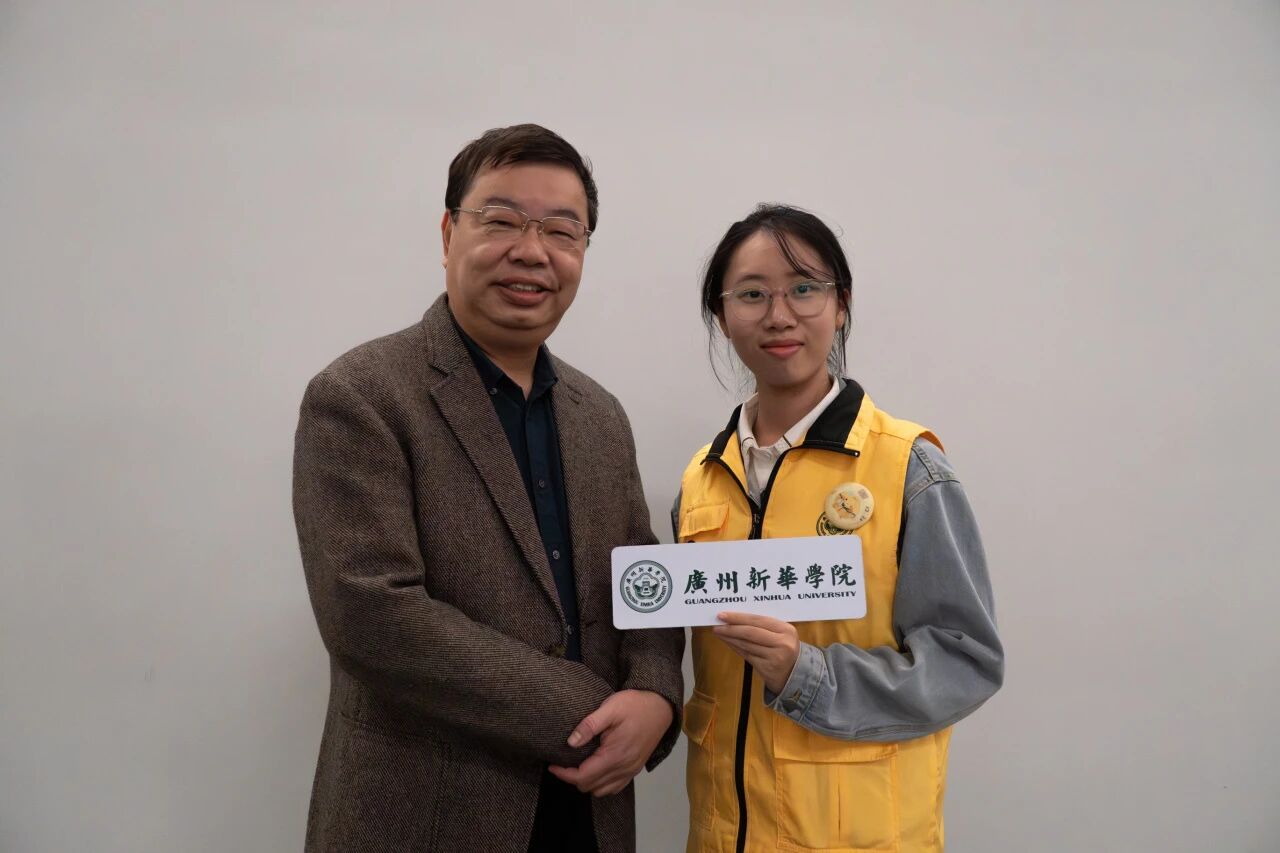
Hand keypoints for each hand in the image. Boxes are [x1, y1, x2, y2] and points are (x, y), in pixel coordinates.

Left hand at [547, 689, 672, 796]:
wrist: (661, 707)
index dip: (564, 774)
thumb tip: (570, 742)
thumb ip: (589, 724)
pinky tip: (595, 769)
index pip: (583, 776)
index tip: (552, 766)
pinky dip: (601, 784)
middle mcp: (624, 768)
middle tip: (562, 763)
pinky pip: (614, 788)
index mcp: (615, 755)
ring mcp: (631, 771)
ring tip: (577, 766)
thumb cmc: (635, 704)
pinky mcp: (635, 769)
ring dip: (586, 782)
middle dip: (572, 778)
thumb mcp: (611, 707)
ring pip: (601, 791)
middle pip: (590, 786)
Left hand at [712, 612, 799, 694]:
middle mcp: (782, 643)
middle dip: (731, 627)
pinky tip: (728, 642)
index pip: (758, 620)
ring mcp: (775, 657)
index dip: (738, 617)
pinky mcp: (767, 668)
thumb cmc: (784, 648)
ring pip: (746, 644)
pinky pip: (746, 655)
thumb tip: (735, 618)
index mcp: (786, 629)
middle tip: (717, 624)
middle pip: (750, 632)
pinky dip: (735, 647)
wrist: (795, 674)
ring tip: (719, 632)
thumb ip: (763, 626)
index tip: (722, 615)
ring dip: (730, 638)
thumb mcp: (781, 634)